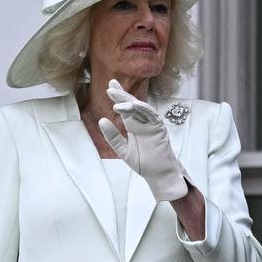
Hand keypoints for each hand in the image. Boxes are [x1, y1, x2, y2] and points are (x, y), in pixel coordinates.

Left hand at [97, 80, 188, 201]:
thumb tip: (101, 120)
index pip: (125, 109)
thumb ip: (112, 136)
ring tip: (116, 99)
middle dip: (122, 95)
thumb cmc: (144, 163)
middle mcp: (142, 123)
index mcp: (134, 126)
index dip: (118, 97)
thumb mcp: (123, 150)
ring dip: (129, 102)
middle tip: (110, 87)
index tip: (109, 87)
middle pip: (132, 105)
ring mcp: (151, 124)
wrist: (159, 175)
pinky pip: (151, 115)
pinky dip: (143, 109)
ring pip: (140, 108)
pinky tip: (133, 105)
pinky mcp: (159, 128)